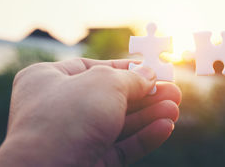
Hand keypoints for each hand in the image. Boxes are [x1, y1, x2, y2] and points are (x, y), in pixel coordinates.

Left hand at [0, 58, 180, 166]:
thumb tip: (149, 74)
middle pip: (112, 97)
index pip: (93, 68)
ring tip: (175, 108)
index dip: (125, 68)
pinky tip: (165, 127)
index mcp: (49, 80)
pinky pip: (119, 146)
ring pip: (119, 123)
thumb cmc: (68, 117)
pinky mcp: (86, 162)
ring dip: (149, 115)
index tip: (151, 68)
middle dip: (146, 94)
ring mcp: (73, 137)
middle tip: (173, 90)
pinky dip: (143, 137)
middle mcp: (60, 108)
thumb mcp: (105, 83)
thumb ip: (132, 78)